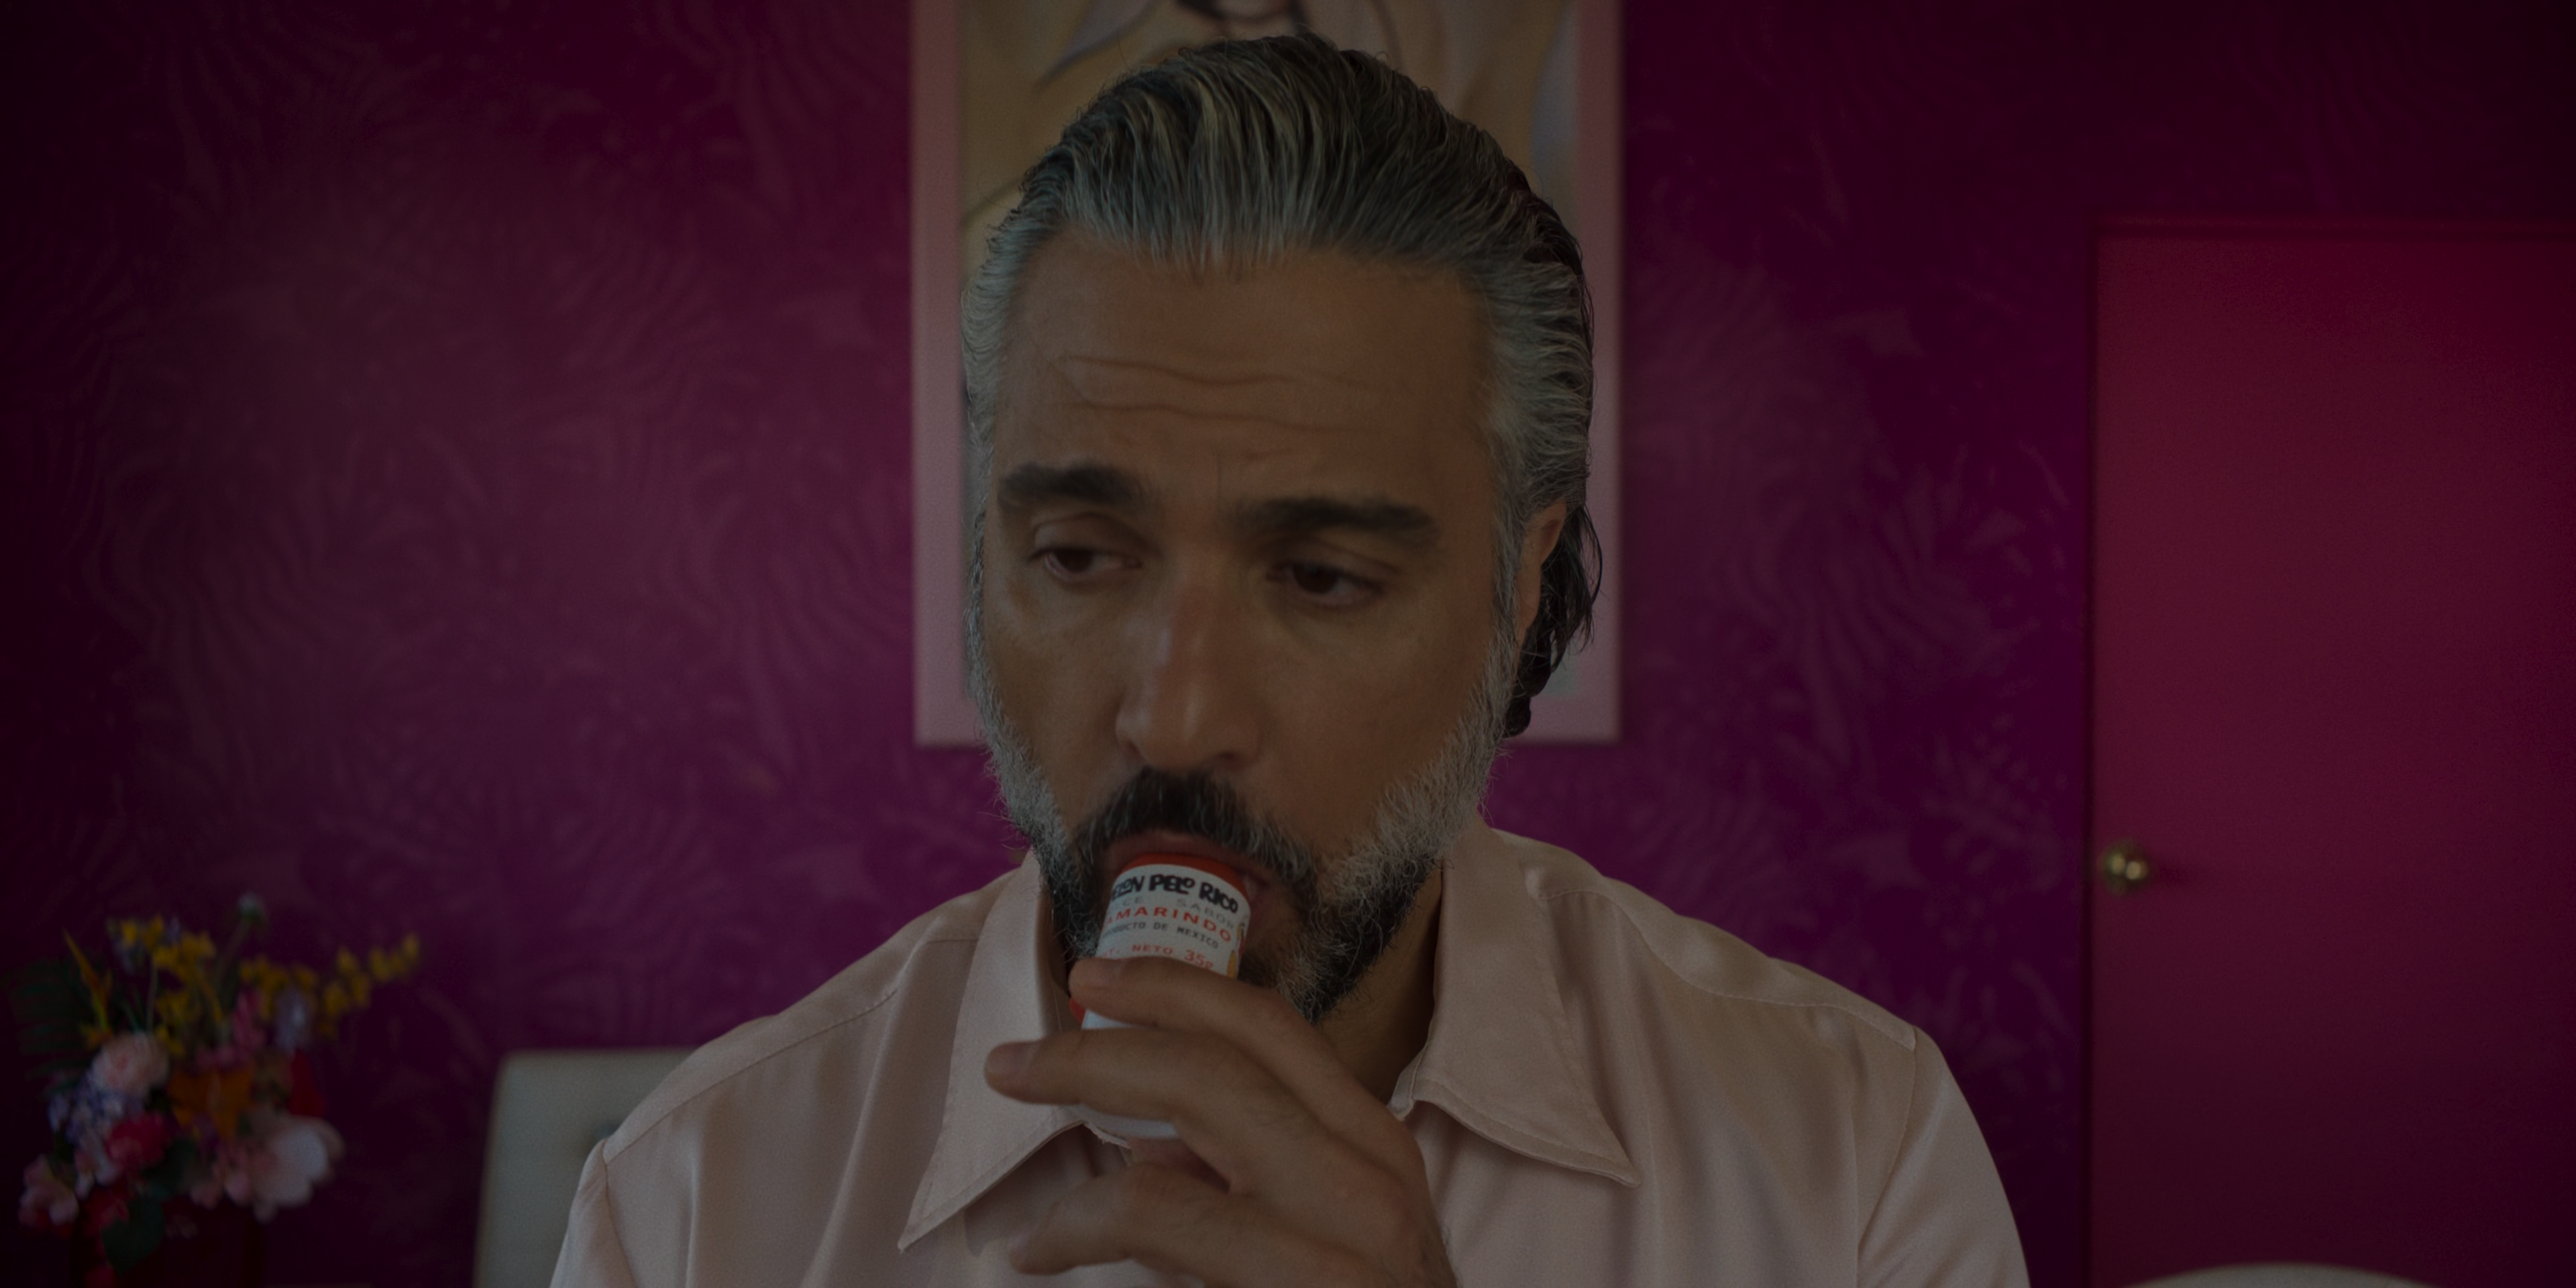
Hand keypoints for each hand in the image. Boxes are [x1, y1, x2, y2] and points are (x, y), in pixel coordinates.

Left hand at [984, 955, 1455, 1286]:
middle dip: (1104, 1040)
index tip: (1098, 981)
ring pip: (1181, 1136)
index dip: (1176, 989)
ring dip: (1080, 1109)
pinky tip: (1041, 1247)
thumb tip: (1148, 1145)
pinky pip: (1157, 1225)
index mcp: (1376, 1147)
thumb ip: (1254, 1180)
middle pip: (1220, 1060)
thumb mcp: (1335, 1235)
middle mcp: (1366, 1178)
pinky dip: (1079, 1223)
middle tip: (1019, 1054)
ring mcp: (1335, 1243)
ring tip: (1017, 1114)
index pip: (1272, 1030)